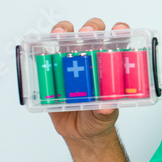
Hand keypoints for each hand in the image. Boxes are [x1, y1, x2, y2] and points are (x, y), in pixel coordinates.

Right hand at [48, 18, 129, 141]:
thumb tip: (107, 108)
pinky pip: (45, 56)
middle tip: (86, 34)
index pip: (119, 41)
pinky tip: (42, 48)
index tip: (119, 30)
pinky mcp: (52, 70)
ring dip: (64, 30)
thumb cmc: (99, 118)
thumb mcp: (105, 116)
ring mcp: (71, 62)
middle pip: (92, 32)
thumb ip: (106, 112)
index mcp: (110, 65)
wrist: (81, 133)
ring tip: (61, 35)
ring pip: (67, 37)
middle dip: (91, 27)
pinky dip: (42, 48)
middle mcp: (91, 58)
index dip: (120, 31)